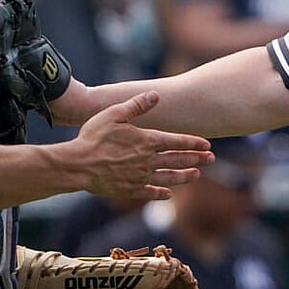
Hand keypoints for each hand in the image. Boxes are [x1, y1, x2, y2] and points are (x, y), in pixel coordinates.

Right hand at [69, 91, 213, 199]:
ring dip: (184, 176)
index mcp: (146, 141)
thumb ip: (136, 106)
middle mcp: (147, 160)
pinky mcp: (129, 190)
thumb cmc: (93, 137)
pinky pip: (150, 192)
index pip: (177, 142)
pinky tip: (168, 194)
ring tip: (196, 175)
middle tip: (211, 159)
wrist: (76, 165)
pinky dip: (161, 193)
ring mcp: (140, 177)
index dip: (193, 143)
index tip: (207, 145)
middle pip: (178, 160)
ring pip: (168, 178)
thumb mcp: (114, 115)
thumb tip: (155, 95)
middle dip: (197, 159)